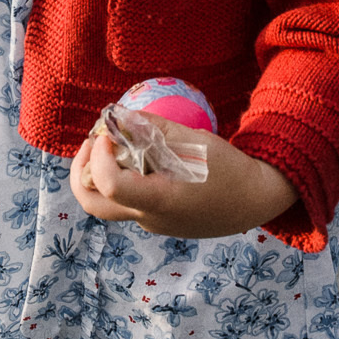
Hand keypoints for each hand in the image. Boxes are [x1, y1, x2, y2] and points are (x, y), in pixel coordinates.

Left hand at [70, 128, 298, 240]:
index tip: (109, 133)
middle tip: (93, 142)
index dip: (99, 155)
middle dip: (81, 171)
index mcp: (159, 201)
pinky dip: (122, 178)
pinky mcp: (159, 221)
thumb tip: (118, 115)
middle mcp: (150, 218)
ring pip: (108, 204)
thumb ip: (154, 129)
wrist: (256, 201)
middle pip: (93, 204)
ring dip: (100, 174)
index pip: (108, 184)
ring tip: (115, 146)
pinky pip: (128, 202)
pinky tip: (138, 157)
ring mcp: (153, 224)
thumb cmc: (230, 170)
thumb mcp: (195, 141)